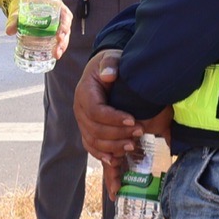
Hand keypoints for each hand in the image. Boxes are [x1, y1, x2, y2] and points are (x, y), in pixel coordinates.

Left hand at [1, 0, 71, 59]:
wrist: (21, 10)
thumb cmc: (23, 8)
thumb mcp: (18, 12)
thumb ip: (13, 20)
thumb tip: (9, 31)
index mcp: (56, 6)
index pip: (65, 15)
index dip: (65, 25)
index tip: (60, 34)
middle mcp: (59, 16)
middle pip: (66, 29)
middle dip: (64, 40)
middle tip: (57, 49)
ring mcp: (57, 25)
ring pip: (64, 37)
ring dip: (62, 46)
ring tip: (56, 55)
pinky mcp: (54, 33)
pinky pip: (58, 41)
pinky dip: (57, 48)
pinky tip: (54, 55)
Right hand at [76, 53, 172, 192]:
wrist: (105, 70)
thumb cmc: (110, 65)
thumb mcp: (111, 57)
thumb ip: (110, 63)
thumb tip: (109, 75)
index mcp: (84, 92)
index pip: (96, 111)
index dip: (113, 119)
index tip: (133, 120)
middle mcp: (79, 109)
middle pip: (95, 129)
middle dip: (117, 134)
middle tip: (140, 132)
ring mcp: (82, 121)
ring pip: (93, 141)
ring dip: (113, 147)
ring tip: (132, 145)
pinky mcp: (87, 130)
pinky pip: (91, 146)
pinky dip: (102, 155)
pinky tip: (115, 160)